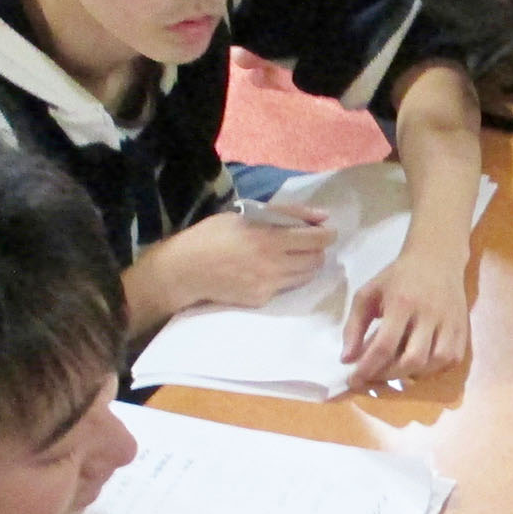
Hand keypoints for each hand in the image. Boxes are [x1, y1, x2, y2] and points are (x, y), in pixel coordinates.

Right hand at [135, 207, 333, 316]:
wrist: (185, 271)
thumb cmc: (212, 235)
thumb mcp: (246, 214)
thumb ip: (286, 213)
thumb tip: (321, 216)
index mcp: (269, 239)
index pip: (316, 239)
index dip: (327, 234)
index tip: (328, 231)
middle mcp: (273, 265)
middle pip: (316, 260)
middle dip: (318, 250)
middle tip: (308, 242)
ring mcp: (268, 285)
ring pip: (305, 276)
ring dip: (306, 264)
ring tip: (292, 255)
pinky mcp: (262, 299)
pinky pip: (286, 287)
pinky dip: (287, 277)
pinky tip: (271, 268)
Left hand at [343, 248, 470, 386]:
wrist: (436, 258)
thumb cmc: (397, 277)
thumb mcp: (368, 293)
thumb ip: (354, 326)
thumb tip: (347, 360)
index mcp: (402, 303)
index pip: (385, 345)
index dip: (368, 368)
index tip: (354, 380)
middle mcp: (429, 314)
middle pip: (413, 359)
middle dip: (390, 375)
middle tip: (375, 376)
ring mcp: (450, 322)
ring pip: (436, 362)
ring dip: (415, 374)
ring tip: (397, 370)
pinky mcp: (463, 328)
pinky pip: (453, 359)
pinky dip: (435, 369)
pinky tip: (420, 364)